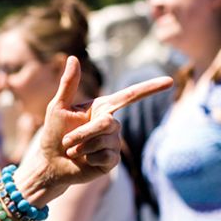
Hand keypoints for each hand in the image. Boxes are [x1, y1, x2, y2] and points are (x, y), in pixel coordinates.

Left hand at [39, 56, 171, 187]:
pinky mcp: (112, 161)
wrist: (51, 163)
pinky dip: (89, 158)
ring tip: (73, 151)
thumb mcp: (58, 107)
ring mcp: (114, 143)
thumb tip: (73, 58)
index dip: (149, 88)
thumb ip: (68, 84)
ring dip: (82, 146)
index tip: (169, 81)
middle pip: (108, 123)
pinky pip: (106, 156)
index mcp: (102, 108)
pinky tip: (84, 160)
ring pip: (105, 140)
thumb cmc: (54, 133)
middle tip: (66, 141)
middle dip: (83, 133)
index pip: (129, 96)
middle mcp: (112, 124)